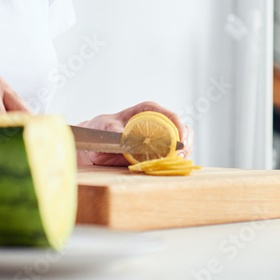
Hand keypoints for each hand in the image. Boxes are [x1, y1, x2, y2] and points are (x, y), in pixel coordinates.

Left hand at [76, 101, 192, 166]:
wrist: (94, 145)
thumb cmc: (100, 130)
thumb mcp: (106, 127)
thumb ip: (118, 132)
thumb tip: (130, 139)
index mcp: (148, 111)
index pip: (170, 116)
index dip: (179, 127)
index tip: (180, 140)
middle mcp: (157, 124)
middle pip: (181, 131)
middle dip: (185, 144)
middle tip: (179, 156)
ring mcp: (159, 140)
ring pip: (181, 146)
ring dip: (181, 156)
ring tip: (175, 163)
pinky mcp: (157, 154)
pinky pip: (171, 159)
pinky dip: (173, 164)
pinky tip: (168, 168)